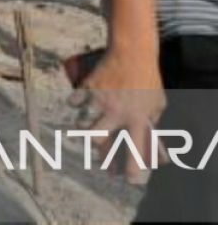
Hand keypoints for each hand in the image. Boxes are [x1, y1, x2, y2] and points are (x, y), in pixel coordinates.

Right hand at [72, 49, 165, 183]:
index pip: (134, 149)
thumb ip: (150, 123)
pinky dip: (75, 103)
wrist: (132, 52)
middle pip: (95, 139)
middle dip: (95, 145)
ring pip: (81, 123)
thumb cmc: (147, 79)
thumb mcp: (157, 104)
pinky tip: (81, 100)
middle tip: (99, 143)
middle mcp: (116, 112)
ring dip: (84, 126)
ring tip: (89, 124)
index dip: (131, 168)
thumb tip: (146, 140)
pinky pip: (73, 101)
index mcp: (137, 118)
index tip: (127, 178)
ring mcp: (99, 100)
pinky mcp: (87, 87)